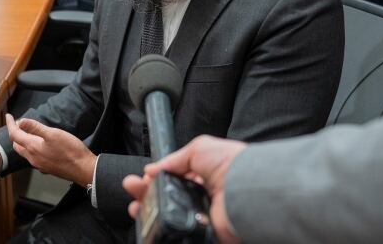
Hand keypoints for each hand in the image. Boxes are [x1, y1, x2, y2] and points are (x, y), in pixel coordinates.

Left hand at [6, 114, 96, 185]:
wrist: (82, 169)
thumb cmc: (70, 151)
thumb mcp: (53, 134)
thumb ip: (35, 127)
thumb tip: (21, 122)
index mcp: (32, 148)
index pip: (15, 135)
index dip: (10, 124)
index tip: (9, 116)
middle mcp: (33, 158)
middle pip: (17, 145)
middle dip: (15, 133)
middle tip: (18, 124)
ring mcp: (40, 164)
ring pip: (25, 152)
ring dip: (23, 142)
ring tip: (27, 132)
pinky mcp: (47, 168)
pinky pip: (34, 157)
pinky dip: (31, 148)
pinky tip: (40, 145)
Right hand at [122, 135, 246, 243]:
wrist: (250, 189)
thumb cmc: (231, 164)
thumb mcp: (199, 148)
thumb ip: (174, 159)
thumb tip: (152, 169)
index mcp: (204, 175)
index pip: (173, 178)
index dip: (155, 178)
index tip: (140, 178)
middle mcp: (203, 196)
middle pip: (167, 197)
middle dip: (146, 193)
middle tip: (132, 190)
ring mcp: (203, 216)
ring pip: (171, 216)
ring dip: (151, 212)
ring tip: (136, 207)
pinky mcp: (204, 232)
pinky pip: (180, 233)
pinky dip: (165, 229)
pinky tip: (151, 224)